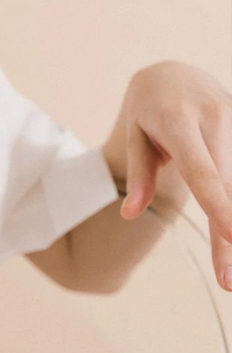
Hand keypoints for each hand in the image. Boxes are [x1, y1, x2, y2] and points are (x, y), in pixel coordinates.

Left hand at [118, 60, 231, 291]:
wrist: (174, 72)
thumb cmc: (149, 108)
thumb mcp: (135, 134)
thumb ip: (138, 172)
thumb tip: (130, 213)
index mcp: (178, 120)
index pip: (202, 172)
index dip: (219, 207)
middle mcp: (213, 117)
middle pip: (228, 186)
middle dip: (230, 234)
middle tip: (227, 280)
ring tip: (229, 265)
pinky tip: (231, 225)